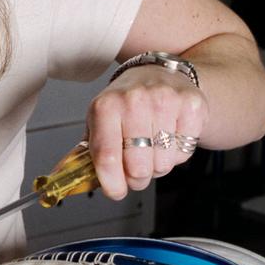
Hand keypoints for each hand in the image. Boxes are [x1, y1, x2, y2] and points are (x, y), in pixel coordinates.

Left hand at [86, 65, 207, 199]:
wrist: (158, 73)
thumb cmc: (124, 102)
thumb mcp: (99, 119)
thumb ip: (88, 151)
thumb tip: (73, 180)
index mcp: (106, 106)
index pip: (107, 156)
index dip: (111, 182)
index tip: (115, 192)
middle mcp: (135, 101)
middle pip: (138, 167)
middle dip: (137, 178)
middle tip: (135, 170)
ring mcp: (165, 102)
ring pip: (163, 164)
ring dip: (157, 166)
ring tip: (152, 149)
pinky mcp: (191, 106)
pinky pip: (184, 153)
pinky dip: (177, 155)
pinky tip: (169, 138)